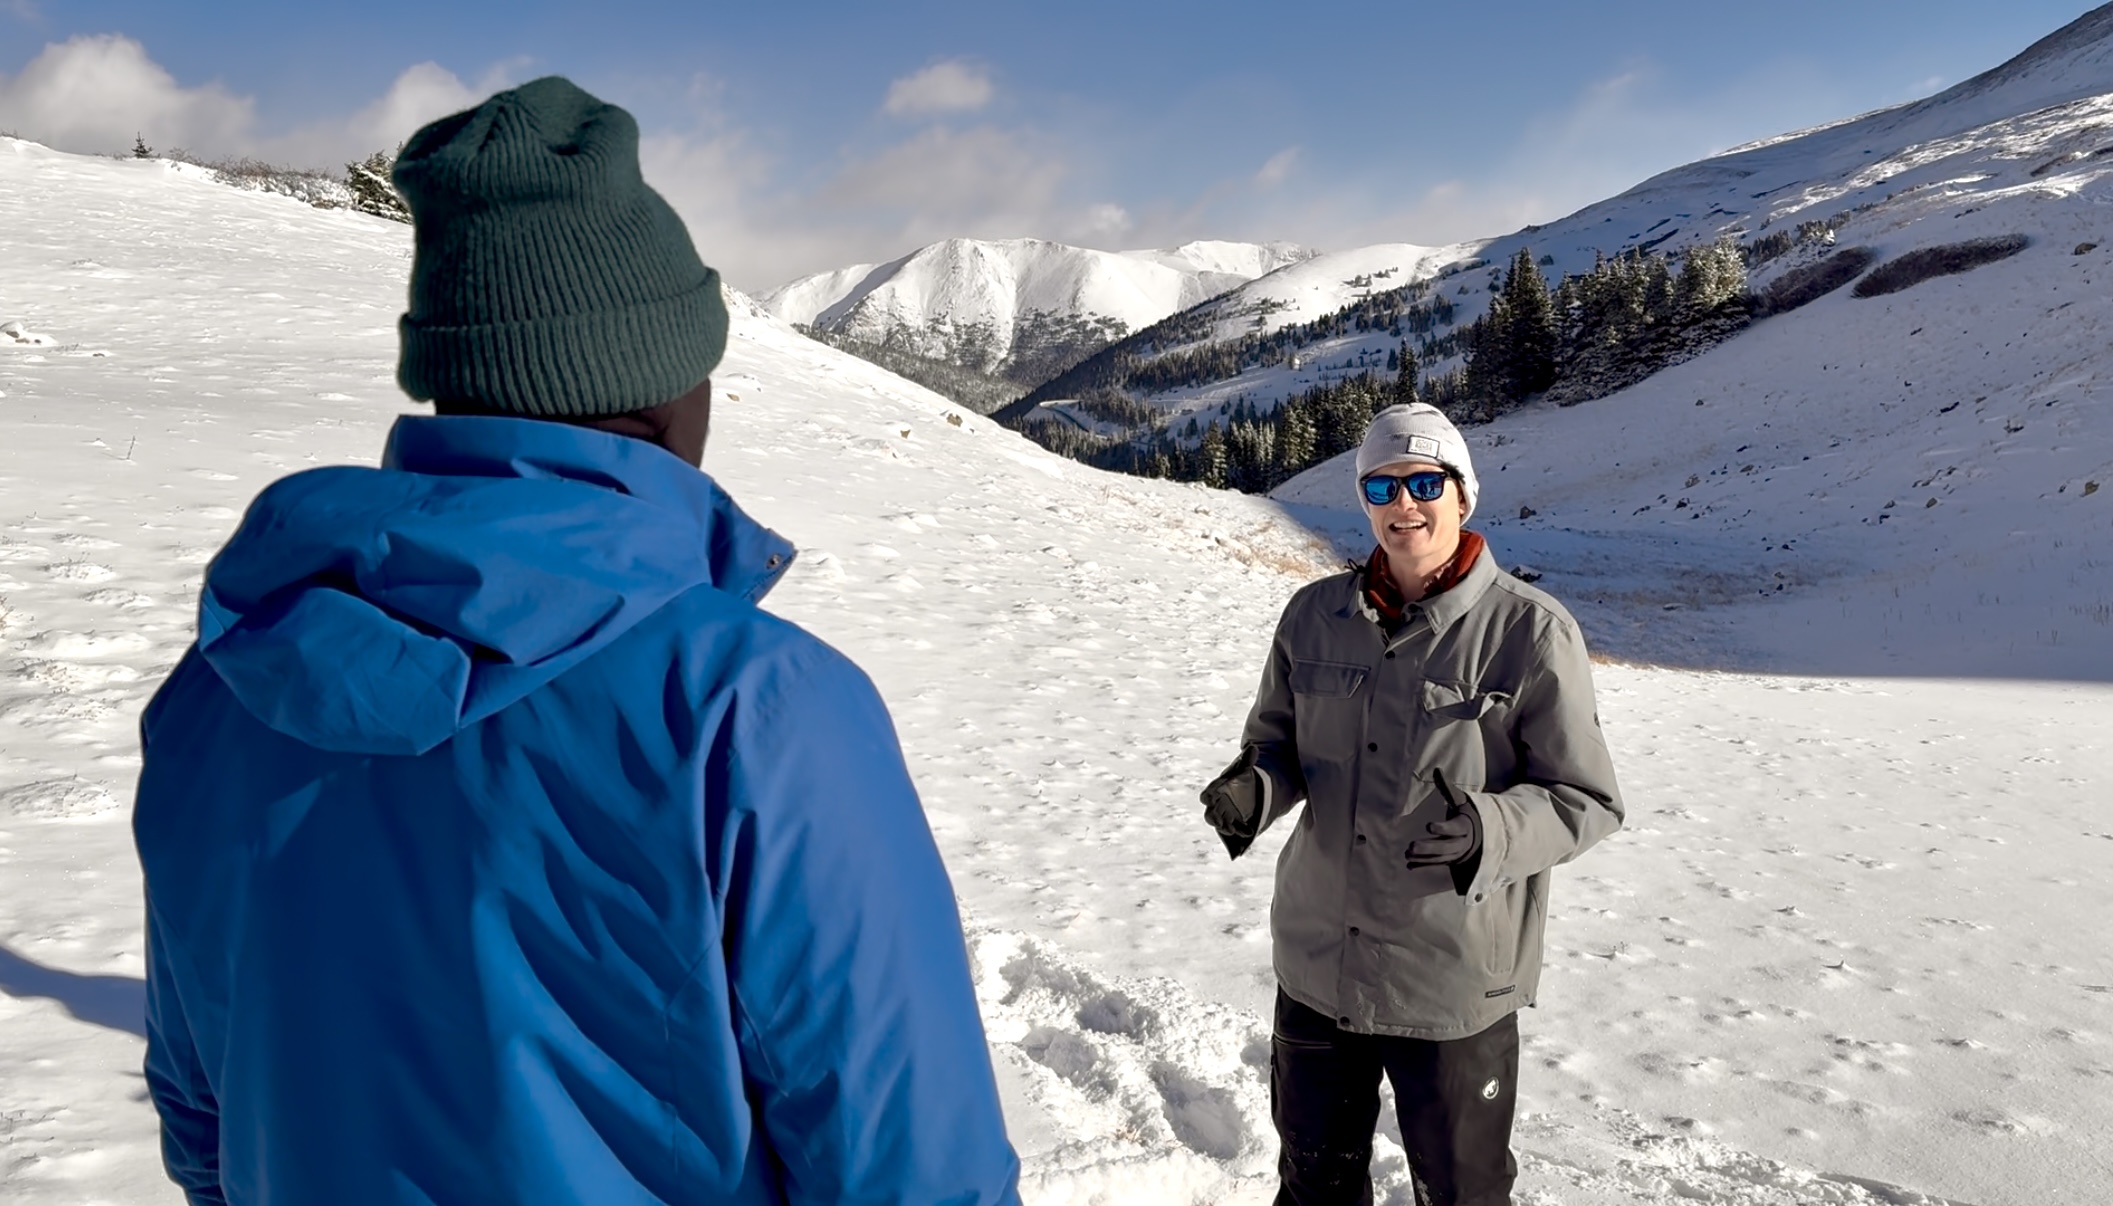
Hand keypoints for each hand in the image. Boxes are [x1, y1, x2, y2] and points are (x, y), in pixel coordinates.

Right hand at [1200, 748, 1262, 858]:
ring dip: (1225, 827)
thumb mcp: (1244, 768)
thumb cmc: (1240, 776)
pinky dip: (1241, 830)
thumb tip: (1253, 747)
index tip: (1210, 799)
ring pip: (1220, 824)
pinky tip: (1250, 831)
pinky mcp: (1234, 821)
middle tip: (1218, 822)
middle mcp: (1217, 804)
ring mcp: (1225, 814)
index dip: (1208, 797)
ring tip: (1232, 830)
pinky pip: (1235, 827)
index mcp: (1216, 790)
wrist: (1248, 787)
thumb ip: (1248, 759)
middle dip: (1213, 818)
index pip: (1207, 794)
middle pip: (1209, 814)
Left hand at [1404, 768, 1482, 887]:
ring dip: (1423, 857)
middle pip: (1446, 847)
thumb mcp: (1460, 800)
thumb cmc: (1466, 813)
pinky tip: (1409, 866)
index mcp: (1465, 826)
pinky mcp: (1449, 860)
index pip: (1455, 828)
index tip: (1428, 825)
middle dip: (1429, 848)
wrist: (1480, 834)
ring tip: (1407, 854)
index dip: (1443, 828)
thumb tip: (1437, 770)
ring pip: (1440, 858)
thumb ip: (1447, 788)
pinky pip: (1436, 864)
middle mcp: (1461, 842)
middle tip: (1411, 846)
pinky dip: (1423, 866)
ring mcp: (1455, 854)